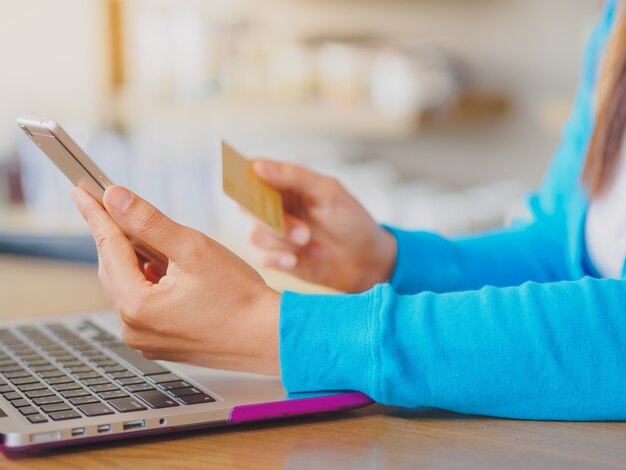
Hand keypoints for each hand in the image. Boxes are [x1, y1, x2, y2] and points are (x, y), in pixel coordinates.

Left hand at [71, 185, 280, 374]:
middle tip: (121, 209)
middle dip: (119, 238)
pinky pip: (144, 306)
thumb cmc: (239, 297)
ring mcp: (147, 340)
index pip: (108, 247)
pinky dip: (150, 282)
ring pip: (129, 287)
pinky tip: (171, 270)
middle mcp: (134, 329)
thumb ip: (149, 221)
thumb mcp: (193, 248)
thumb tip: (115, 199)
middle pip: (114, 270)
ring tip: (160, 242)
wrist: (269, 336)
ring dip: (138, 261)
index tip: (82, 192)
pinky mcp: (162, 344)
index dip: (96, 214)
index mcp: (136, 305)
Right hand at [248, 161, 396, 292]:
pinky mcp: (274, 256)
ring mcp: (273, 232)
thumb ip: (294, 177)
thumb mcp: (329, 193)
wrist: (366, 260)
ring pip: (256, 234)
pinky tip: (293, 261)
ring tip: (313, 245)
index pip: (253, 172)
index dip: (243, 176)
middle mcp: (275, 206)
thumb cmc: (351, 221)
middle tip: (303, 233)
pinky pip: (256, 256)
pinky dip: (273, 259)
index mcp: (286, 183)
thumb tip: (257, 166)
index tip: (249, 187)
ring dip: (283, 242)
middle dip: (274, 221)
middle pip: (247, 206)